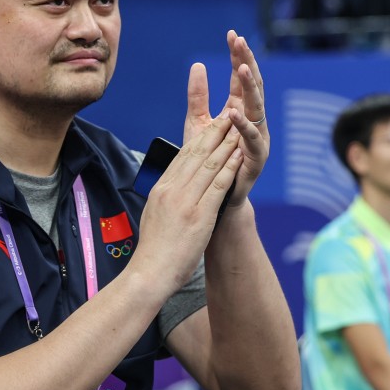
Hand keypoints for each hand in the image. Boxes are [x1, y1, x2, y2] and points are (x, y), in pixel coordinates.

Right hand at [136, 112, 243, 290]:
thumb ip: (165, 199)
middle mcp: (172, 190)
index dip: (199, 139)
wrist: (149, 272)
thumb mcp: (154, 215)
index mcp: (161, 189)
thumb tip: (172, 189)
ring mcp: (185, 201)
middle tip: (227, 116)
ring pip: (209, 165)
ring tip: (238, 129)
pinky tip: (239, 156)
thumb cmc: (154, 250)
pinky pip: (218, 185)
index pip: (182, 157)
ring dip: (226, 144)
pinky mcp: (199, 215)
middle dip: (214, 133)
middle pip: (196, 154)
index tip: (210, 126)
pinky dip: (230, 168)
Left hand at [183, 31, 268, 209]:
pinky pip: (251, 140)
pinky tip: (234, 112)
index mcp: (240, 110)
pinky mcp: (255, 159)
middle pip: (253, 87)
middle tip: (240, 42)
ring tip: (243, 68)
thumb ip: (198, 96)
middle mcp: (252, 121)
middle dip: (247, 63)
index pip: (241, 77)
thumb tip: (198, 65)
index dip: (238, 56)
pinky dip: (244, 125)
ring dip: (251, 88)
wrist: (214, 199)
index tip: (232, 34)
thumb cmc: (208, 161)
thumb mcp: (198, 122)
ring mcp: (257, 139)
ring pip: (258, 108)